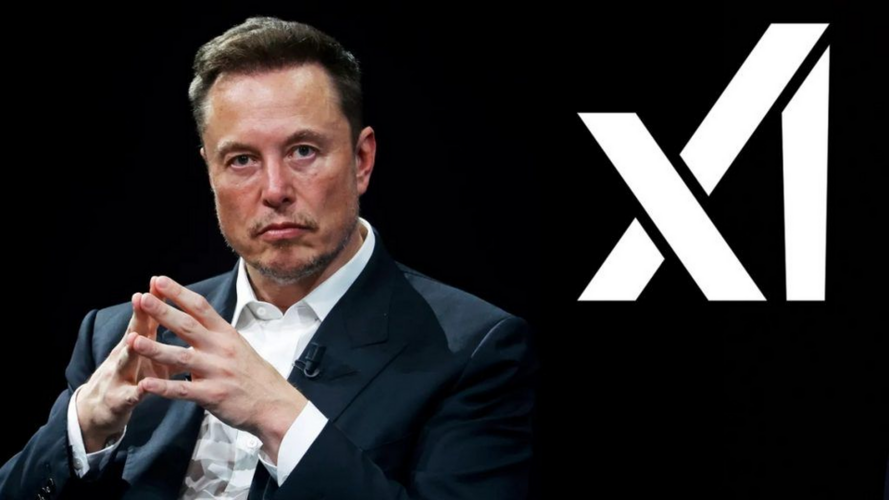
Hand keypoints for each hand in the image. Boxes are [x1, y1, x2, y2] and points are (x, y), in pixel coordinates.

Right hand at [76, 277, 172, 451]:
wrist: (100, 410)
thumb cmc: (133, 378)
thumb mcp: (151, 359)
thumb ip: (168, 343)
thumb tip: (191, 326)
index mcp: (139, 344)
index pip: (147, 319)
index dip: (153, 301)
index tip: (159, 281)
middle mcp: (127, 356)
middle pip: (134, 333)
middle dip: (139, 316)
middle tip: (142, 297)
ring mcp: (121, 377)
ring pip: (126, 361)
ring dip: (131, 350)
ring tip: (133, 339)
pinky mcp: (119, 400)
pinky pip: (130, 396)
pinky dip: (136, 392)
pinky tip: (142, 388)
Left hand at [131, 276, 307, 460]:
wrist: (275, 404)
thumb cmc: (255, 376)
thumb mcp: (239, 346)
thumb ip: (216, 335)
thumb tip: (197, 321)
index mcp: (226, 334)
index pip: (200, 307)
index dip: (178, 292)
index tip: (158, 280)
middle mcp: (221, 349)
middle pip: (187, 326)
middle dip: (162, 311)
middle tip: (142, 298)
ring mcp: (217, 372)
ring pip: (181, 357)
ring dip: (155, 349)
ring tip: (133, 340)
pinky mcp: (212, 395)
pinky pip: (183, 390)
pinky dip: (163, 387)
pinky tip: (146, 383)